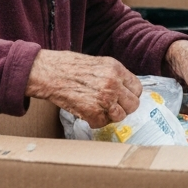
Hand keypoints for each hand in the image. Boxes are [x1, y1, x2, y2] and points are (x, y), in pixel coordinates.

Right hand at [25, 49, 141, 127]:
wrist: (50, 73)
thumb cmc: (70, 66)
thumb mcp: (100, 63)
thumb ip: (115, 76)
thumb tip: (126, 89)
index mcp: (116, 70)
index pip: (137, 89)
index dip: (130, 95)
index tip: (124, 98)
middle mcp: (113, 84)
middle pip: (133, 105)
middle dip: (124, 107)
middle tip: (113, 106)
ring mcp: (104, 99)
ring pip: (120, 116)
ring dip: (111, 115)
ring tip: (99, 109)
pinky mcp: (92, 112)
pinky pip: (102, 123)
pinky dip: (95, 121)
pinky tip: (87, 112)